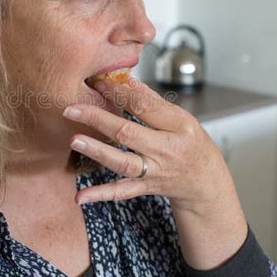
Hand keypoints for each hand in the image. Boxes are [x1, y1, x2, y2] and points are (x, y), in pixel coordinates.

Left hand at [63, 76, 238, 212]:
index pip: (144, 106)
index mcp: (179, 125)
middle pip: (129, 133)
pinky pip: (122, 192)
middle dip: (98, 119)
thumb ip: (151, 100)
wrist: (205, 182)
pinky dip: (101, 194)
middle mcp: (168, 149)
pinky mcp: (147, 188)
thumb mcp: (180, 118)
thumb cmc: (189, 143)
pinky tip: (80, 197)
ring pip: (124, 162)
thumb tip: (124, 79)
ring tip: (74, 140)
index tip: (98, 83)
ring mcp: (157, 171)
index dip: (119, 93)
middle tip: (71, 109)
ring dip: (97, 152)